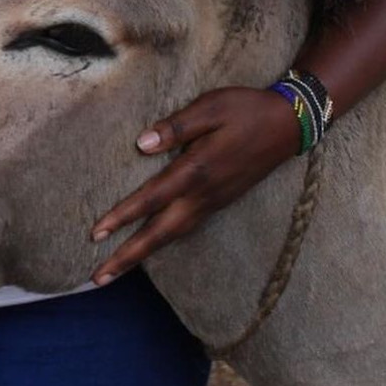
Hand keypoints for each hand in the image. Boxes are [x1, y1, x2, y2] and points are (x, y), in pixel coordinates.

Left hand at [90, 86, 301, 283]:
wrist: (290, 125)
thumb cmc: (247, 110)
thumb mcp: (211, 107)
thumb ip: (176, 128)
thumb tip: (141, 144)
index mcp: (197, 170)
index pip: (152, 199)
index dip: (122, 216)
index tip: (96, 232)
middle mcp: (204, 194)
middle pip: (160, 233)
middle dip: (128, 256)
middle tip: (98, 278)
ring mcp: (214, 202)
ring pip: (173, 235)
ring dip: (143, 254)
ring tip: (117, 269)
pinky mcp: (220, 202)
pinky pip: (186, 229)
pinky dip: (164, 242)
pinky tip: (152, 244)